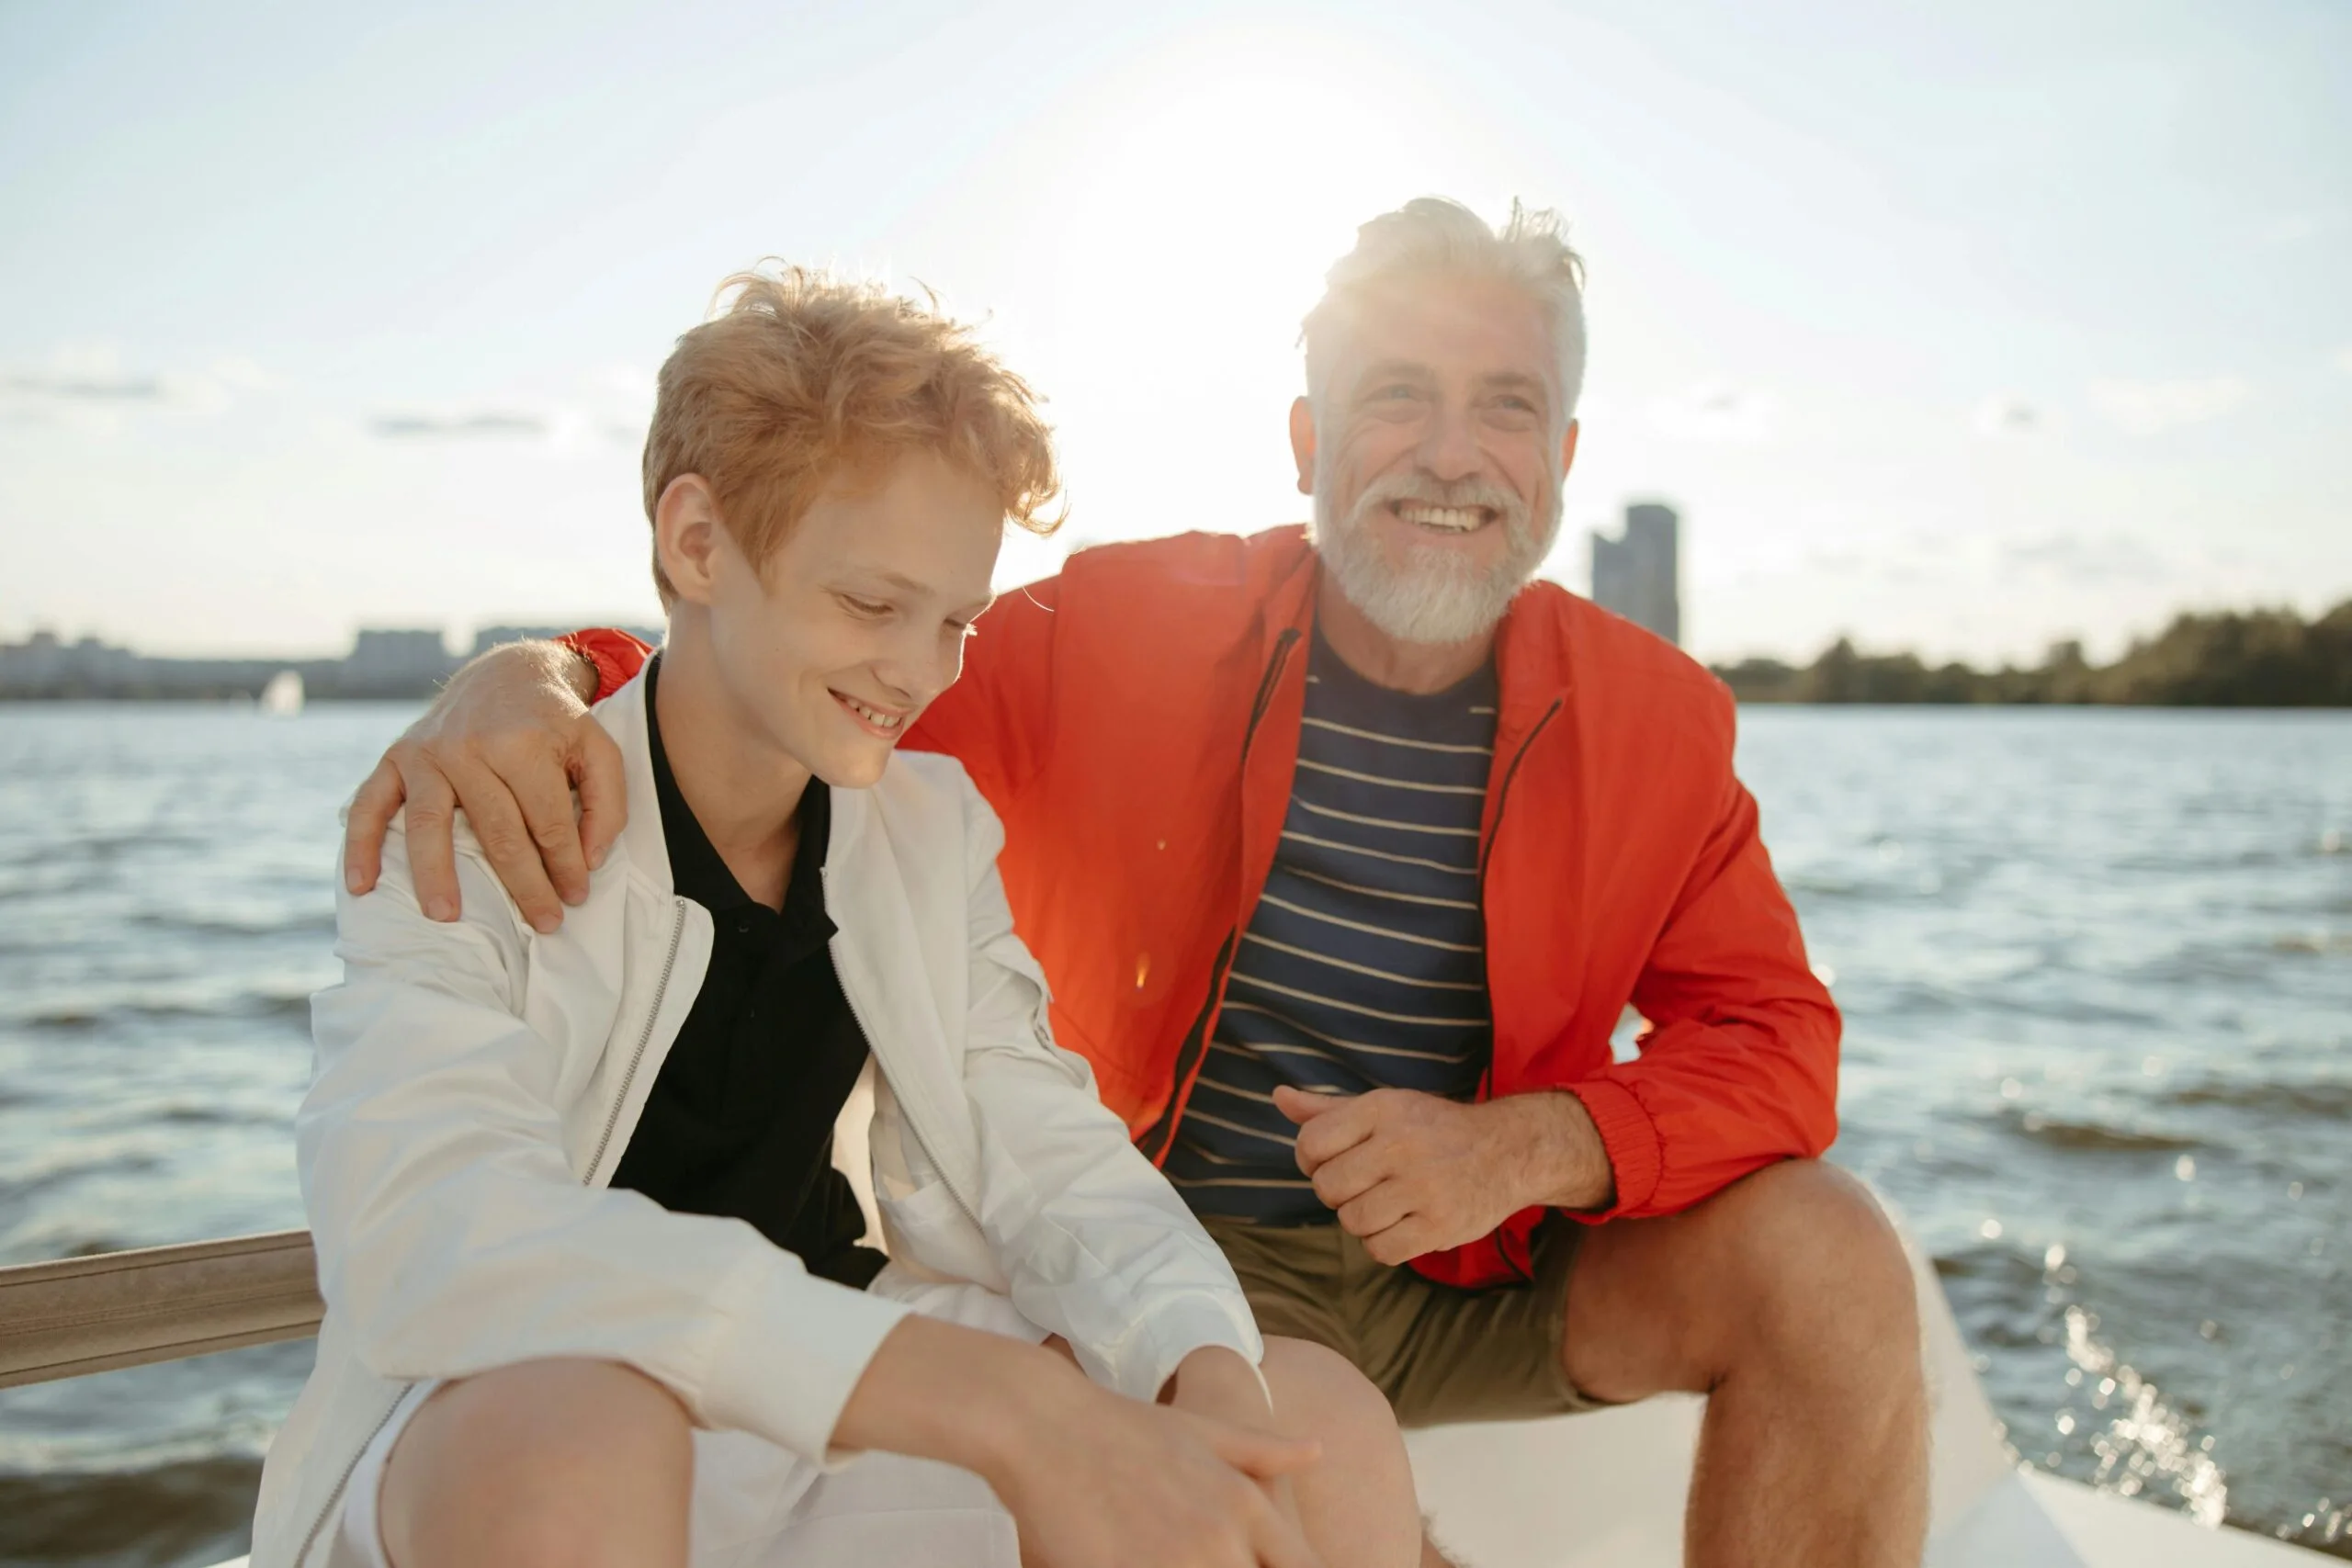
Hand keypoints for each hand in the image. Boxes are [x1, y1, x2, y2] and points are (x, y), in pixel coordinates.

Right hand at [342, 640, 625, 932]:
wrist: (507, 674)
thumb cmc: (556, 723)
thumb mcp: (599, 750)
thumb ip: (606, 803)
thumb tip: (587, 860)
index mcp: (523, 743)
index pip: (547, 821)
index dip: (565, 865)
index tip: (576, 897)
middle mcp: (469, 746)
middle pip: (496, 832)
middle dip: (523, 884)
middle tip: (543, 924)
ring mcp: (427, 752)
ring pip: (429, 824)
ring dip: (435, 875)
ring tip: (446, 918)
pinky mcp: (396, 757)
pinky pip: (369, 804)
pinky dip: (361, 845)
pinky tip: (361, 885)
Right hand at [841, 1319, 1323, 1567]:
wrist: (1044, 1425)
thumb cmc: (1121, 1427)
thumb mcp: (1200, 1431)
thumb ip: (1262, 1450)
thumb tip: (1316, 1451)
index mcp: (1246, 1505)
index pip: (1300, 1567)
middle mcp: (1220, 1539)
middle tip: (1195, 1559)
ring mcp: (1172, 1562)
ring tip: (1158, 1559)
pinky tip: (1128, 1567)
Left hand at [1274, 1086, 1613, 1263]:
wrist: (1508, 1152)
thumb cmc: (1433, 1129)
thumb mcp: (1384, 1107)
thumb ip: (1327, 1109)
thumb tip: (1278, 1097)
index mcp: (1383, 1109)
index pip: (1311, 1143)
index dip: (1312, 1159)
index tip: (1334, 1160)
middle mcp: (1402, 1145)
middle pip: (1328, 1187)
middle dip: (1339, 1191)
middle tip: (1365, 1185)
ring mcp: (1423, 1187)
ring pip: (1352, 1222)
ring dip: (1362, 1219)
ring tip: (1386, 1204)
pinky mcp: (1440, 1226)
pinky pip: (1381, 1251)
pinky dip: (1383, 1244)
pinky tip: (1401, 1225)